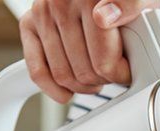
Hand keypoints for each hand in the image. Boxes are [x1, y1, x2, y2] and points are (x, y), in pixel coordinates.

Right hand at [20, 0, 159, 102]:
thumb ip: (130, 4)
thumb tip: (105, 18)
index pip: (103, 60)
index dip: (119, 74)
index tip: (126, 71)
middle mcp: (60, 4)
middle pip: (83, 71)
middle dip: (103, 80)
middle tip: (113, 75)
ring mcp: (43, 14)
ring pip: (62, 75)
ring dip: (83, 86)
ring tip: (96, 78)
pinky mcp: (29, 24)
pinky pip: (36, 68)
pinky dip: (51, 88)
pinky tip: (67, 93)